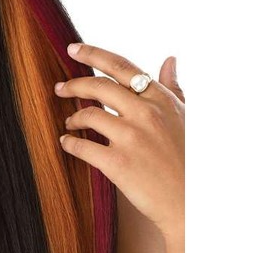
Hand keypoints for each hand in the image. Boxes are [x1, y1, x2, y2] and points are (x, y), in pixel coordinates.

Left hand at [55, 42, 184, 243]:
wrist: (193, 204)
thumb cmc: (190, 160)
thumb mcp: (186, 118)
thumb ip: (173, 88)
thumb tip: (170, 59)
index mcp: (161, 100)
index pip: (121, 67)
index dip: (93, 54)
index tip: (72, 48)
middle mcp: (146, 113)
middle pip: (98, 86)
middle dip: (73, 84)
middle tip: (59, 88)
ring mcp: (131, 138)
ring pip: (87, 114)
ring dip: (73, 117)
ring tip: (69, 123)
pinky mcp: (118, 163)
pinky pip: (81, 146)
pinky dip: (69, 143)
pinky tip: (67, 143)